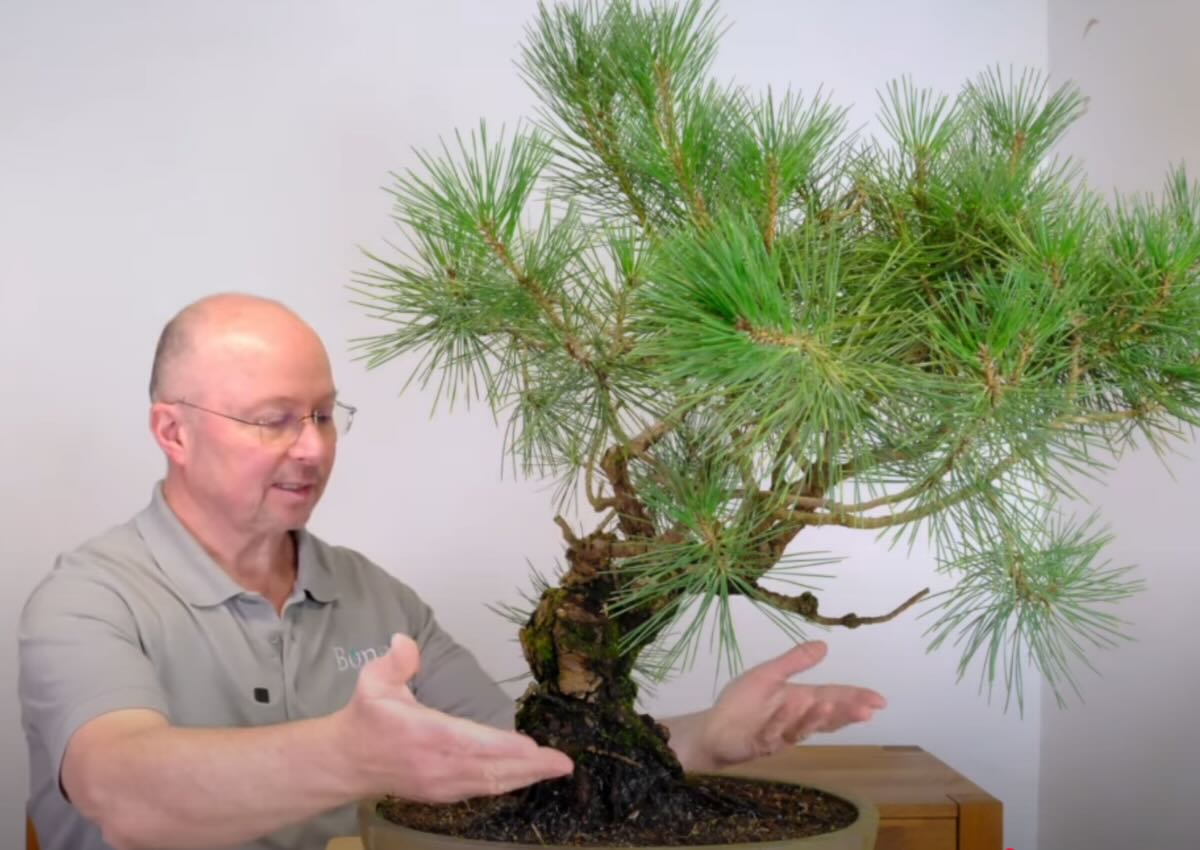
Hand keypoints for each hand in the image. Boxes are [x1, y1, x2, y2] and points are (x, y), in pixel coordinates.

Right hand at [336, 633, 572, 801]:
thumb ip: (394, 661)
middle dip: (529, 766)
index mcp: (423, 734)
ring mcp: (440, 784)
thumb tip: (403, 640)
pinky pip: (481, 790)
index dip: (500, 746)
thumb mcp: (373, 681)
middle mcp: (436, 765)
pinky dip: (507, 783)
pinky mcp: (442, 794)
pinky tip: (528, 775)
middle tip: (562, 762)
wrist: (345, 762)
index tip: (530, 747)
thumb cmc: (367, 717)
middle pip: (489, 768)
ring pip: (490, 783)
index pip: (467, 742)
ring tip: (556, 767)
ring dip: (525, 777)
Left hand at [668, 641, 884, 771]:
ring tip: (831, 702)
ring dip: (816, 715)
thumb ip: (795, 661)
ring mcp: (781, 733)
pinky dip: (782, 720)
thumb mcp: (768, 674)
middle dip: (846, 713)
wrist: (713, 729)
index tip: (880, 701)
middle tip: (868, 711)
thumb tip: (825, 645)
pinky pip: (774, 732)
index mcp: (800, 700)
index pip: (834, 698)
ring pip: (803, 726)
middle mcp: (796, 719)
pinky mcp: (762, 743)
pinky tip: (791, 706)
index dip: (856, 699)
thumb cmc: (742, 702)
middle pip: (826, 717)